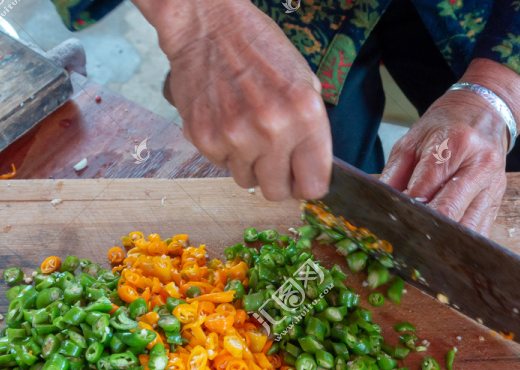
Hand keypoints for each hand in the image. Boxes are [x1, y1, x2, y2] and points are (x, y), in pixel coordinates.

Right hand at [132, 0, 331, 200]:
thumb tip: (310, 171)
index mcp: (305, 115)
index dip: (307, 184)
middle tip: (271, 158)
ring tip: (246, 130)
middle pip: (277, 193)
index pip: (314, 185)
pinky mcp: (205, 139)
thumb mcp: (304, 82)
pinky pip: (220, 165)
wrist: (208, 26)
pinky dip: (224, 150)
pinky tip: (226, 120)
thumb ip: (311, 131)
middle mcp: (272, 130)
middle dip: (277, 179)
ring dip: (249, 163)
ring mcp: (235, 137)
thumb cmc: (260, 50)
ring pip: (247, 181)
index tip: (301, 178)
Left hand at [380, 59, 519, 235]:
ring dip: (443, 244)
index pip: (427, 187)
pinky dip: (460, 245)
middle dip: (424, 230)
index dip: (407, 209)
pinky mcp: (497, 202)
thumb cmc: (444, 126)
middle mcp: (480, 166)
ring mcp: (493, 186)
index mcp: (456, 143)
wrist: (486, 112)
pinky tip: (442, 251)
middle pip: (450, 211)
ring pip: (467, 228)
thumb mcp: (411, 140)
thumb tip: (383, 206)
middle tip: (401, 244)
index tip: (390, 223)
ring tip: (420, 253)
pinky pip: (479, 232)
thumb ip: (394, 174)